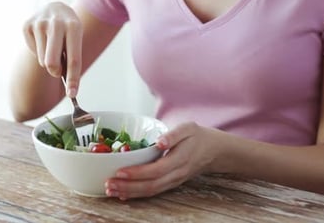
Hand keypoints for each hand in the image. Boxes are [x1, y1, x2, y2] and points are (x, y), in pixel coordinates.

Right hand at [23, 2, 82, 96]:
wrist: (56, 8)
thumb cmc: (69, 32)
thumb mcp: (76, 40)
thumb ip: (71, 60)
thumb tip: (69, 89)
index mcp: (74, 26)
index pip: (74, 59)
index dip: (73, 79)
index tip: (72, 94)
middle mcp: (56, 23)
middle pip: (52, 63)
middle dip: (56, 72)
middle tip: (58, 71)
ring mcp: (40, 22)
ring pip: (43, 60)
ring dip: (48, 60)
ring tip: (53, 46)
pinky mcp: (27, 25)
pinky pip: (33, 52)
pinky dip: (39, 51)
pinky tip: (43, 39)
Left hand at [105, 122, 222, 199]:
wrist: (214, 151)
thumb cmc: (198, 136)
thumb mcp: (188, 128)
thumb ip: (173, 135)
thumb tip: (160, 142)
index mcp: (180, 159)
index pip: (156, 170)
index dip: (137, 173)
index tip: (120, 172)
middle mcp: (176, 174)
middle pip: (151, 185)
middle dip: (128, 187)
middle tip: (108, 184)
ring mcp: (174, 181)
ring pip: (151, 191)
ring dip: (130, 193)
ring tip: (111, 191)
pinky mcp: (171, 183)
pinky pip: (154, 191)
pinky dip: (137, 195)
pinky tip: (124, 194)